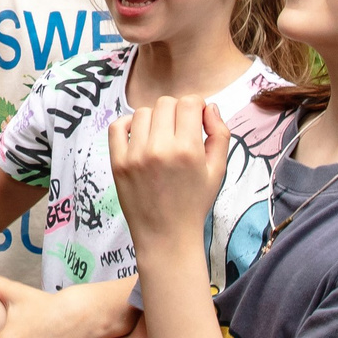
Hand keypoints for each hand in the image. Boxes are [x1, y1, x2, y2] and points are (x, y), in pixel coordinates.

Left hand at [109, 96, 227, 251]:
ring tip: (161, 137)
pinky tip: (139, 137)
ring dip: (154, 119)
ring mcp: (135, 155)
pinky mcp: (118, 163)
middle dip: (176, 111)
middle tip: (179, 131)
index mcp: (188, 150)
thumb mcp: (218, 170)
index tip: (196, 118)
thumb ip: (220, 134)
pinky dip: (128, 125)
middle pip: (165, 103)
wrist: (166, 235)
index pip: (188, 102)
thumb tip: (209, 107)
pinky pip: (117, 127)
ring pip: (142, 112)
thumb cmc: (194, 203)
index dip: (195, 106)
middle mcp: (160, 148)